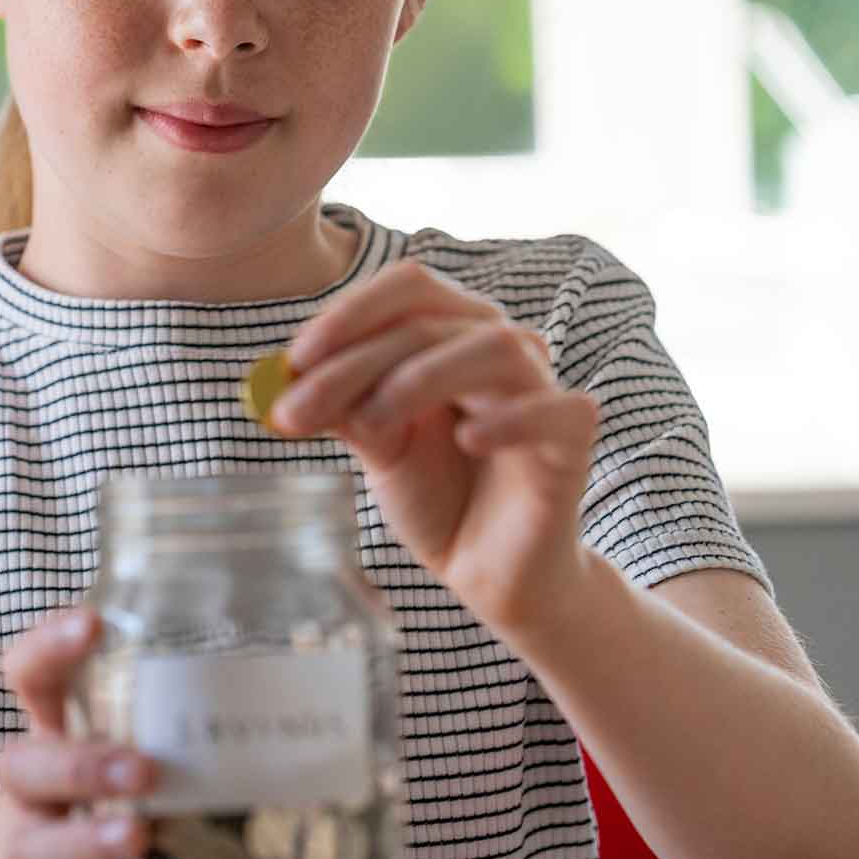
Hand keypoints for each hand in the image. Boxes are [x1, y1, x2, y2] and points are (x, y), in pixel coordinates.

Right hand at [0, 608, 156, 858]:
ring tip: (136, 837)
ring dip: (88, 840)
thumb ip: (154, 727)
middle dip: (84, 761)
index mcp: (47, 738)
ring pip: (42, 844)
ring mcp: (21, 856)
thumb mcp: (86, 755)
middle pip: (30, 763)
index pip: (32, 678)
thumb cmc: (63, 809)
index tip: (92, 623)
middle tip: (145, 766)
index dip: (51, 646)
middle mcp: (28, 794)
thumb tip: (281, 698)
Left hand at [270, 260, 599, 633]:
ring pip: (494, 346)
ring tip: (373, 426)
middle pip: (430, 319)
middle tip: (294, 412)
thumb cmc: (436, 494)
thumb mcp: (376, 445)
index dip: (347, 316)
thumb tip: (285, 377)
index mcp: (452, 331)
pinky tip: (468, 441)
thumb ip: (341, 407)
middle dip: (353, 364)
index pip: (407, 287)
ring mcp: (542, 386)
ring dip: (420, 379)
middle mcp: (500, 345)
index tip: (290, 362)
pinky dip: (509, 419)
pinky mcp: (573, 436)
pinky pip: (555, 408)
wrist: (488, 570)